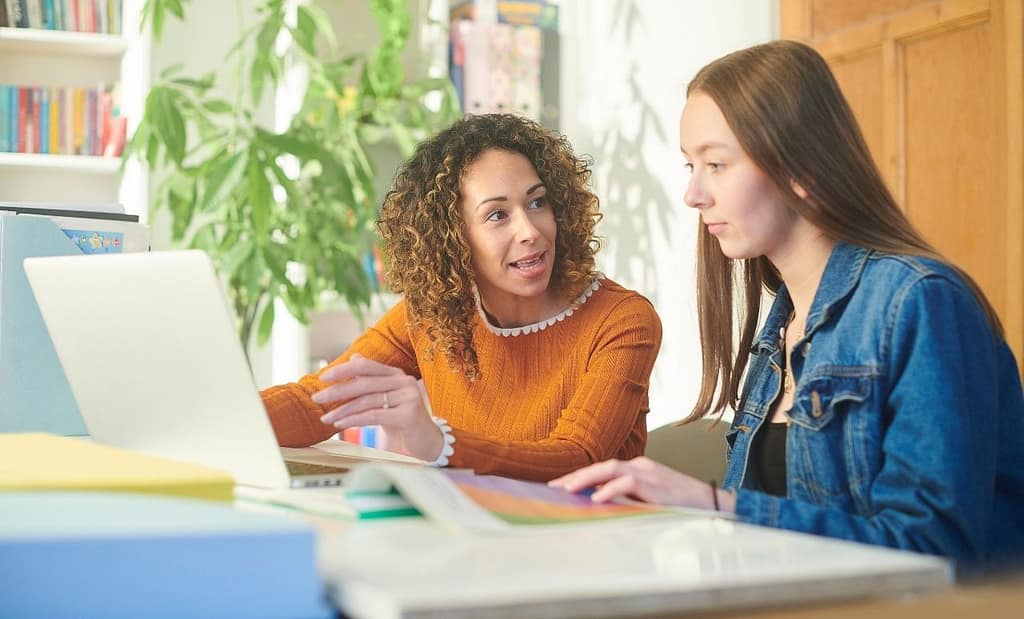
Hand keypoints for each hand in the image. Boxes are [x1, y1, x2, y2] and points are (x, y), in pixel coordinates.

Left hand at [312, 354, 442, 461]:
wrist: (428, 441)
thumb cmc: (402, 419)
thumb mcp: (386, 398)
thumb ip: (371, 380)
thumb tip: (354, 358)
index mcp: (396, 374)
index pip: (366, 366)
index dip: (344, 369)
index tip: (323, 377)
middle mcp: (404, 381)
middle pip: (364, 383)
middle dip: (337, 391)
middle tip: (317, 398)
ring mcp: (408, 396)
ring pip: (367, 401)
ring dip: (342, 411)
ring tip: (326, 418)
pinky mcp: (409, 414)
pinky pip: (374, 415)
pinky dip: (354, 420)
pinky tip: (340, 425)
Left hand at [548, 456, 734, 512]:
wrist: (714, 504)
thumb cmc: (682, 506)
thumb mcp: (650, 501)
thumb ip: (628, 500)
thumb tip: (600, 507)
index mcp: (639, 469)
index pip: (604, 470)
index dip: (581, 477)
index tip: (560, 486)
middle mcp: (641, 466)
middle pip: (603, 466)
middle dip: (577, 476)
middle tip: (555, 487)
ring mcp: (649, 473)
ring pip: (611, 469)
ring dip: (587, 479)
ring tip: (568, 490)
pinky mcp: (656, 485)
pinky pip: (628, 482)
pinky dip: (610, 489)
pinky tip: (596, 498)